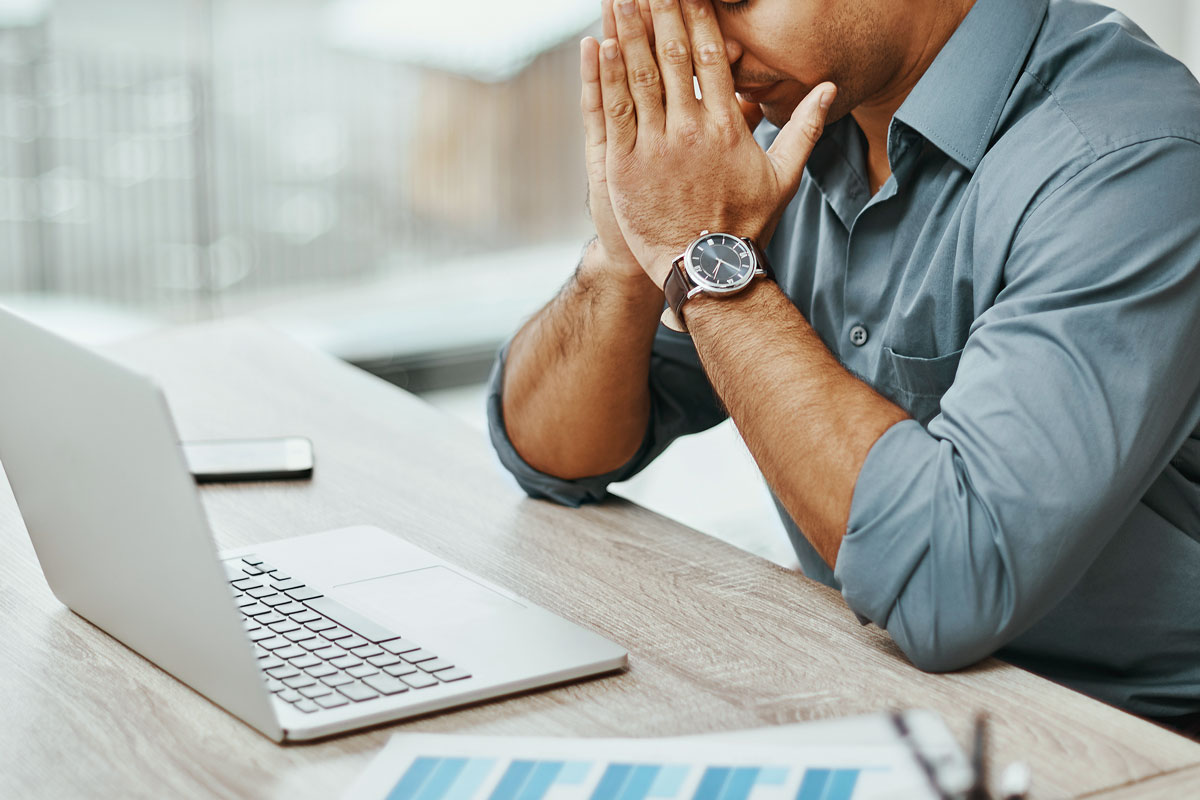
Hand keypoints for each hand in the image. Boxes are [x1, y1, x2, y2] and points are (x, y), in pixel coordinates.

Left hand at [588, 0, 835, 287]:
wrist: (708, 270)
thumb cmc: (746, 225)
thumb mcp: (784, 177)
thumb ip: (805, 128)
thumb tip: (829, 87)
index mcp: (727, 126)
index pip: (711, 58)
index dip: (698, 17)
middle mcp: (690, 130)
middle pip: (671, 56)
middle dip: (660, 10)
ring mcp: (654, 147)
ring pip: (639, 77)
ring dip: (628, 31)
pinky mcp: (624, 167)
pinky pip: (614, 112)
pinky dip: (607, 76)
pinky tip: (602, 42)